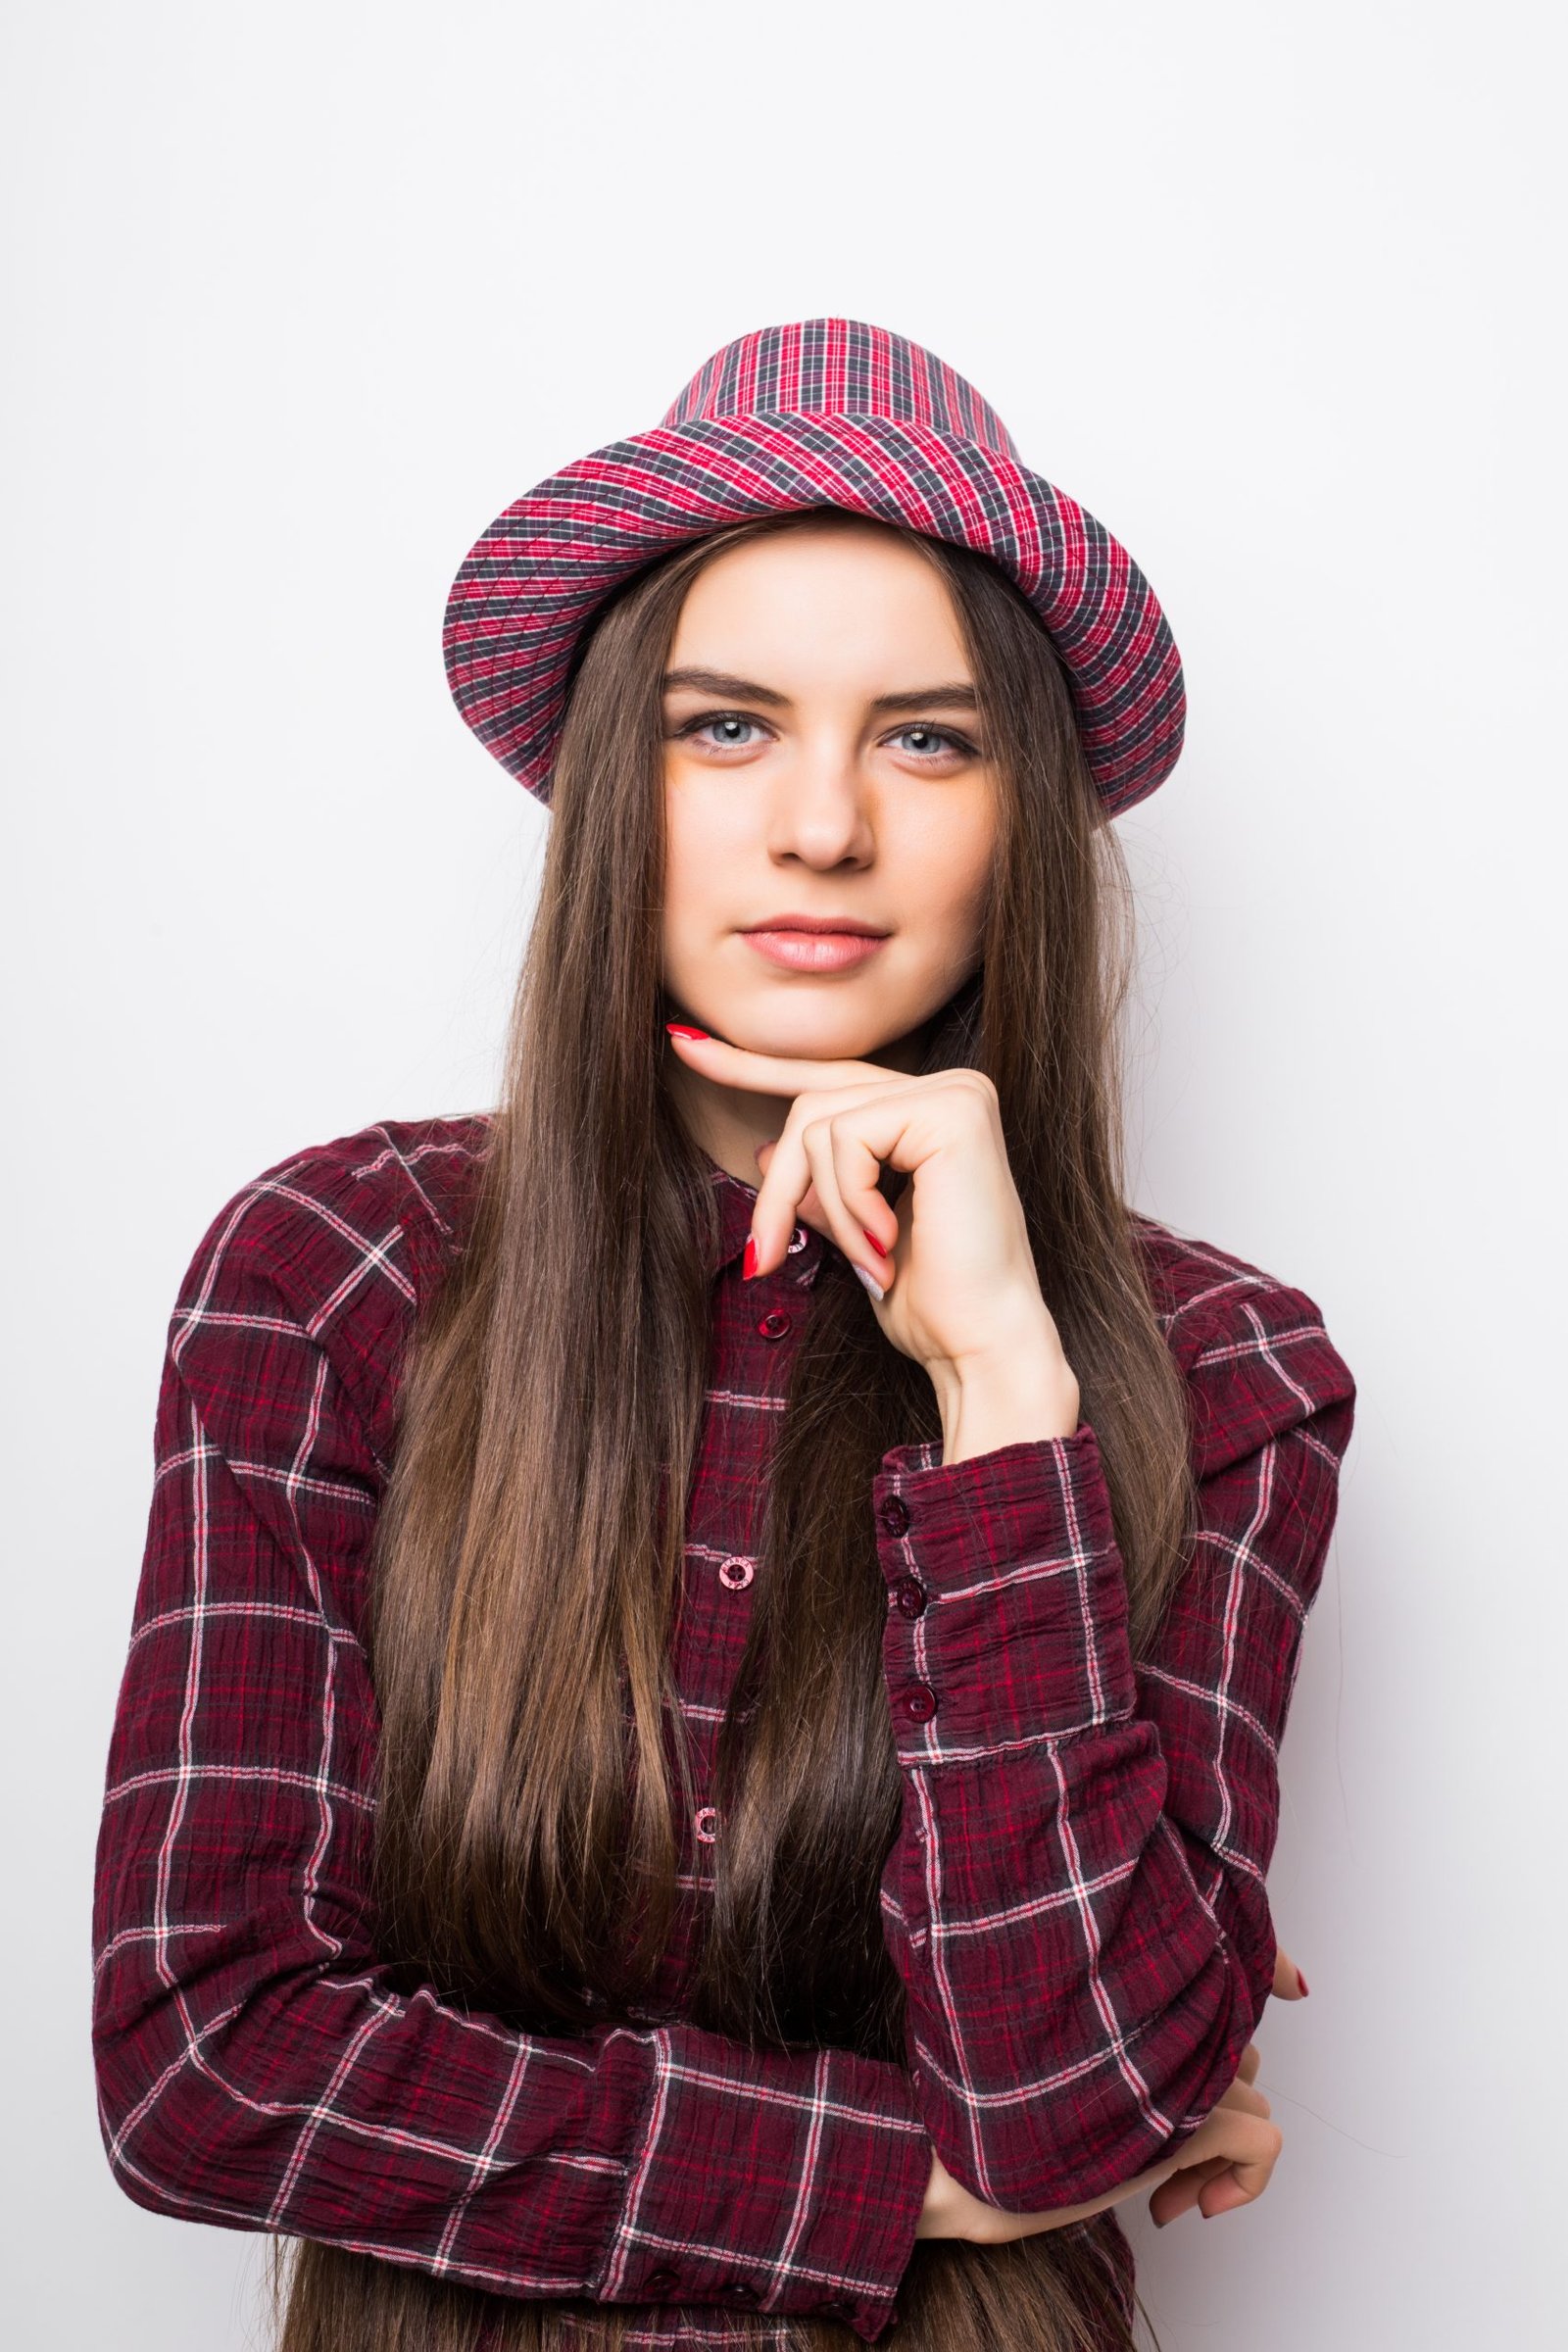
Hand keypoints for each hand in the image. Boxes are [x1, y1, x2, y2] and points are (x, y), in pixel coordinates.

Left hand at [664, 1028, 1069, 1389]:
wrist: (982, 1348)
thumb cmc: (934, 1304)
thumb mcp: (857, 1236)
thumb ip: (821, 1187)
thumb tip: (764, 1147)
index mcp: (933, 1111)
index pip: (826, 1080)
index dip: (750, 1067)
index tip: (683, 1043)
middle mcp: (951, 1088)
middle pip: (810, 1104)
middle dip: (778, 1188)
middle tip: (764, 1259)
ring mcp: (955, 1093)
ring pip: (817, 1124)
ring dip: (823, 1210)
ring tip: (869, 1262)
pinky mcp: (951, 1111)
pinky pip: (845, 1141)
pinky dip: (847, 1205)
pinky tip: (886, 1246)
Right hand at [916, 2042, 1280, 2243]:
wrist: (957, 2161)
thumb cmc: (991, 2117)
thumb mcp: (1061, 2075)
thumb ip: (1111, 2050)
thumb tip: (1151, 2075)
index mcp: (1123, 2006)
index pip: (1206, 2003)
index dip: (1202, 2060)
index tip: (1172, 2114)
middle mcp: (1156, 2025)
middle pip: (1234, 2055)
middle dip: (1212, 2117)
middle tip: (1160, 2165)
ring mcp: (1176, 2071)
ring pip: (1251, 2102)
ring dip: (1213, 2157)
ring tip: (1158, 2188)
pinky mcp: (1190, 2122)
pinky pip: (1264, 2145)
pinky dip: (1244, 2184)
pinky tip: (1184, 2205)